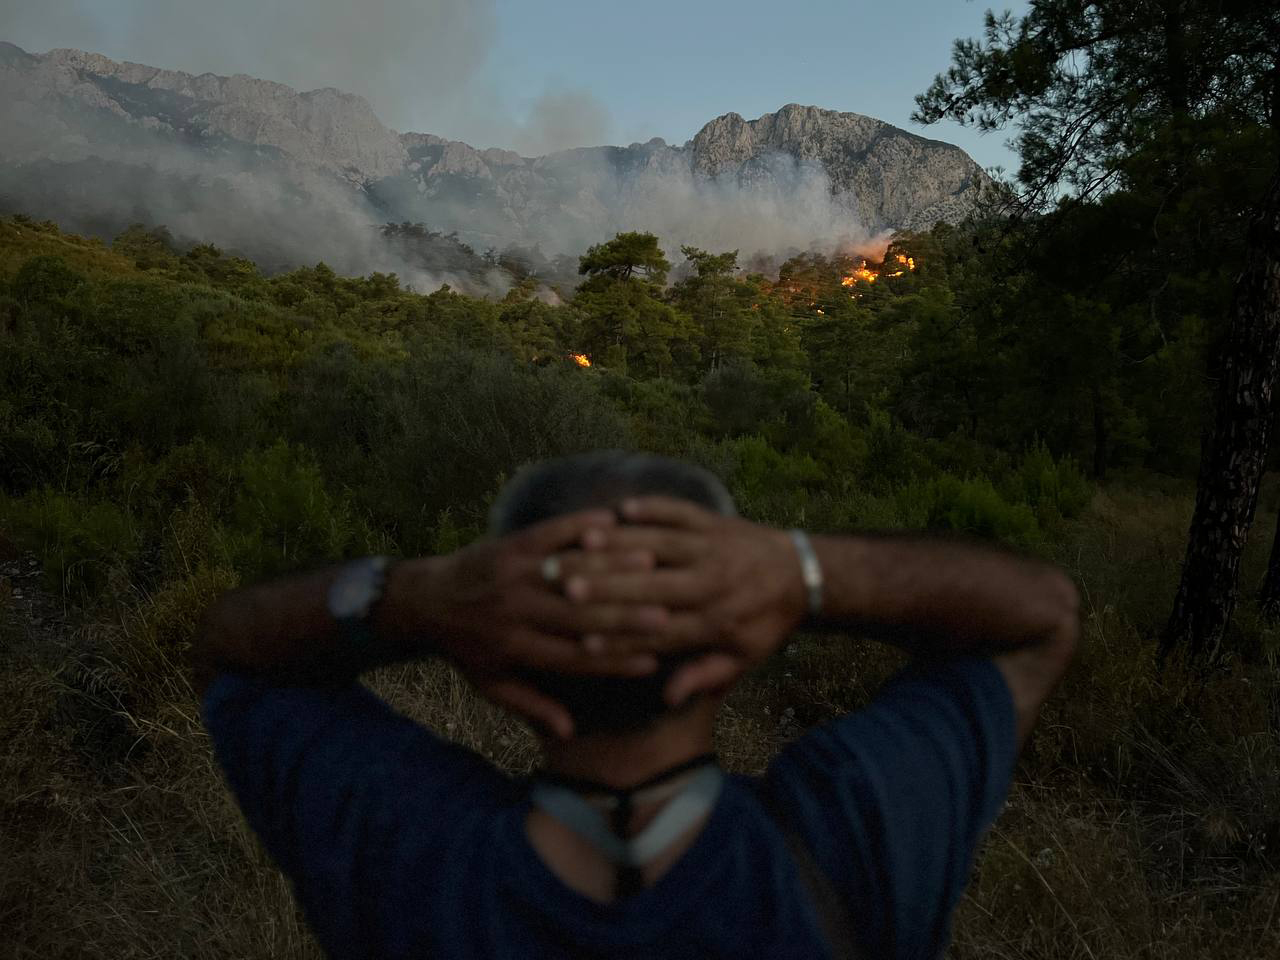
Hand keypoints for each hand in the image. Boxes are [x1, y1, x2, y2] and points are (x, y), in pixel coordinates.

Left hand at [401, 509, 671, 738]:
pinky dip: (582, 526)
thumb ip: (531, 705)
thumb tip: (568, 732)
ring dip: (612, 566)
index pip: (573, 658)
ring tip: (653, 565)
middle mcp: (515, 612)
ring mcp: (512, 575)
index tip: (653, 661)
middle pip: (578, 616)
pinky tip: (615, 520)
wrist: (423, 599)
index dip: (614, 661)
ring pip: (571, 572)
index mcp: (515, 649)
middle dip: (625, 615)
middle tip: (667, 614)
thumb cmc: (465, 648)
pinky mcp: (509, 545)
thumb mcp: (492, 684)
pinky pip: (551, 533)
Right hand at [565, 497, 808, 706]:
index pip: (660, 632)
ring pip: (660, 544)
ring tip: (583, 543)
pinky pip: (680, 511)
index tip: (583, 639)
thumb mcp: (742, 660)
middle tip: (567, 587)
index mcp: (715, 623)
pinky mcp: (714, 522)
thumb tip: (668, 697)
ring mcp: (712, 548)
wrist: (803, 575)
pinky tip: (622, 507)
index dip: (621, 636)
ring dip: (620, 543)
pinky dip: (653, 507)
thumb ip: (704, 676)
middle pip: (652, 586)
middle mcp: (711, 583)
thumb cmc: (764, 623)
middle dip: (608, 587)